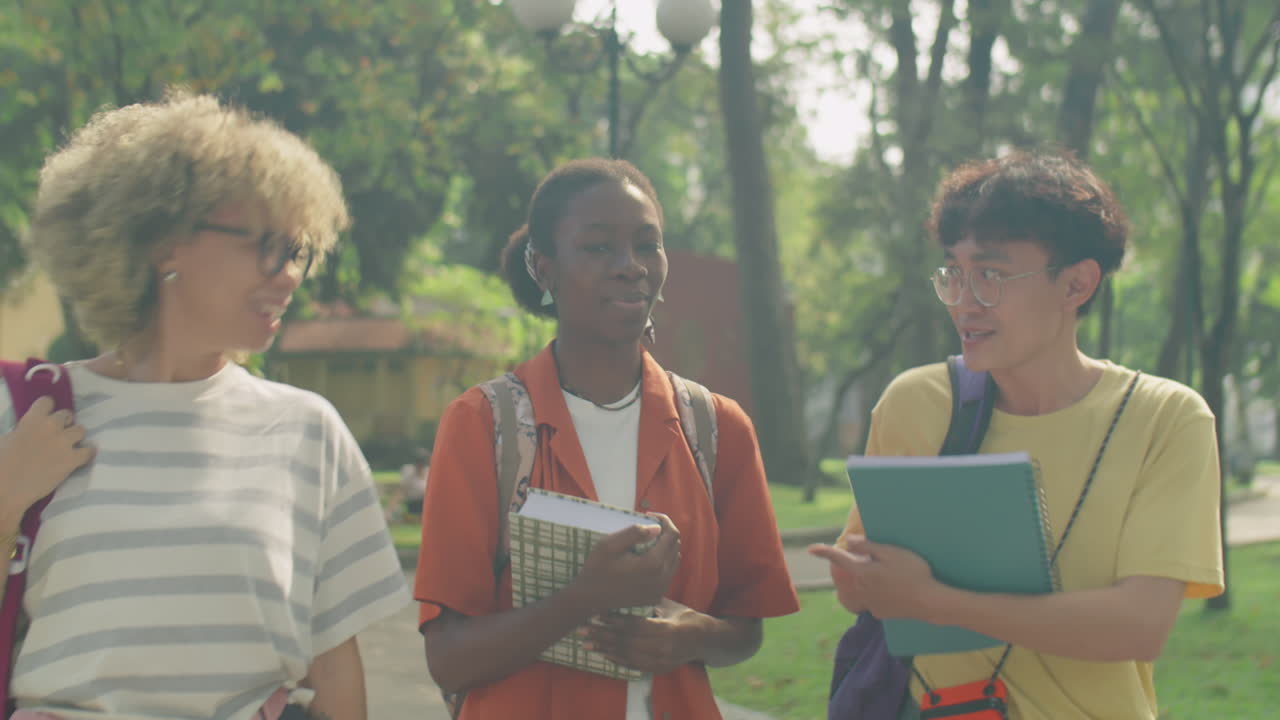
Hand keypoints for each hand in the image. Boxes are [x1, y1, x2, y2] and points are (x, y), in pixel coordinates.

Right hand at [0, 396, 93, 522]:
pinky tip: (81, 457)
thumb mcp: (7, 438)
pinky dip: (86, 454)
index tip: (46, 418)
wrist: (6, 489)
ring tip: (69, 446)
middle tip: (57, 435)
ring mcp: (64, 442)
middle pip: (67, 414)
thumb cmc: (1, 464)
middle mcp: (51, 426)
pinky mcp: (73, 459)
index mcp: (32, 419)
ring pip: (81, 429)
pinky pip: (89, 451)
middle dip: (63, 424)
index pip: (48, 401)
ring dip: (76, 437)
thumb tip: (31, 429)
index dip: (48, 410)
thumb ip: (25, 429)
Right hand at [569, 513, 680, 614]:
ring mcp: (659, 590)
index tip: (649, 515)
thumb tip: (657, 528)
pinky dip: (663, 562)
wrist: (589, 598)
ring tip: (647, 541)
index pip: (672, 535)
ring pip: (675, 560)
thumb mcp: (608, 545)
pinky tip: (647, 558)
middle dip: (665, 533)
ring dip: (665, 547)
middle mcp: (661, 579)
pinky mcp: (655, 597)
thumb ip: (634, 533)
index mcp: (652, 564)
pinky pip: (668, 574)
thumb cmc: (596, 568)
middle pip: (675, 547)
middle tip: (647, 525)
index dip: (664, 521)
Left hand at [580, 597, 701, 674]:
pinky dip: (617, 660)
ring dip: (605, 648)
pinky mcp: (658, 669)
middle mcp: (663, 648)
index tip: (595, 614)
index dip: (613, 620)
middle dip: (602, 635)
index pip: (634, 625)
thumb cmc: (686, 617)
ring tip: (586, 642)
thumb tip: (627, 587)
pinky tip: (603, 654)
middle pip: (626, 641)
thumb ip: (649, 600)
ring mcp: (660, 661)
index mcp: (667, 629)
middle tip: (582, 629)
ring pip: (627, 655)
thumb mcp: (670, 605)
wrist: (704, 640)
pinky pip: (633, 665)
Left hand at [808, 535, 939, 619]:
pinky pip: (875, 599)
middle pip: (854, 573)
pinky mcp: (881, 614)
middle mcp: (862, 590)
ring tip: (894, 577)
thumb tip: (848, 541)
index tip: (811, 549)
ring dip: (872, 581)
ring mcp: (871, 604)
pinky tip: (898, 591)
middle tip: (885, 562)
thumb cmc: (913, 573)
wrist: (931, 603)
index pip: (839, 559)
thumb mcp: (891, 553)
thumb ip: (867, 547)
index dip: (824, 552)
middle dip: (862, 565)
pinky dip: (882, 593)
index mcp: (863, 573)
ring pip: (864, 588)